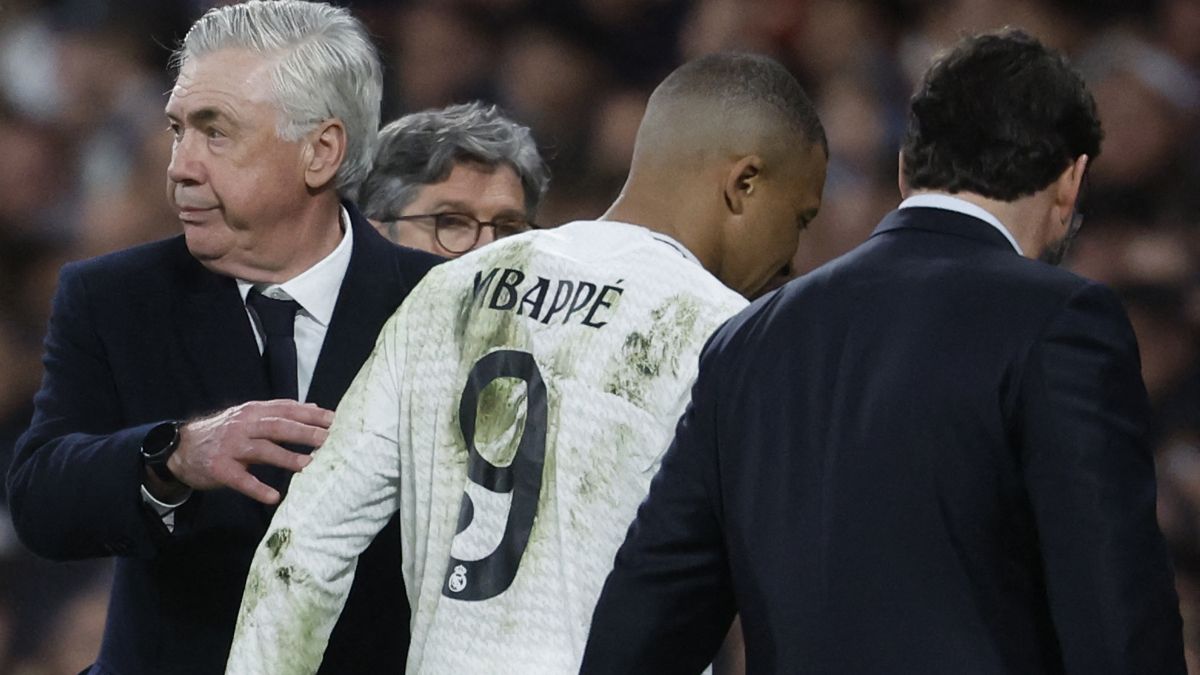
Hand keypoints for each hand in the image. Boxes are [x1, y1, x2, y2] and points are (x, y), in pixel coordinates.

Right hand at [165, 400, 333, 503]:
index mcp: (253, 412)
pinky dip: (257, 488)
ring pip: (262, 450)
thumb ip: (279, 413)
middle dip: (304, 432)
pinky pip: (240, 480)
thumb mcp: (249, 417)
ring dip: (286, 457)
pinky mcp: (219, 469)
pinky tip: (274, 497)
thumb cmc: (224, 433)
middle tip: (328, 440)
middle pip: (278, 427)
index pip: (286, 409)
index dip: (310, 414)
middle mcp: (242, 426)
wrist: (181, 448)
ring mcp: (229, 447)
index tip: (334, 420)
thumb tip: (312, 407)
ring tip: (309, 464)